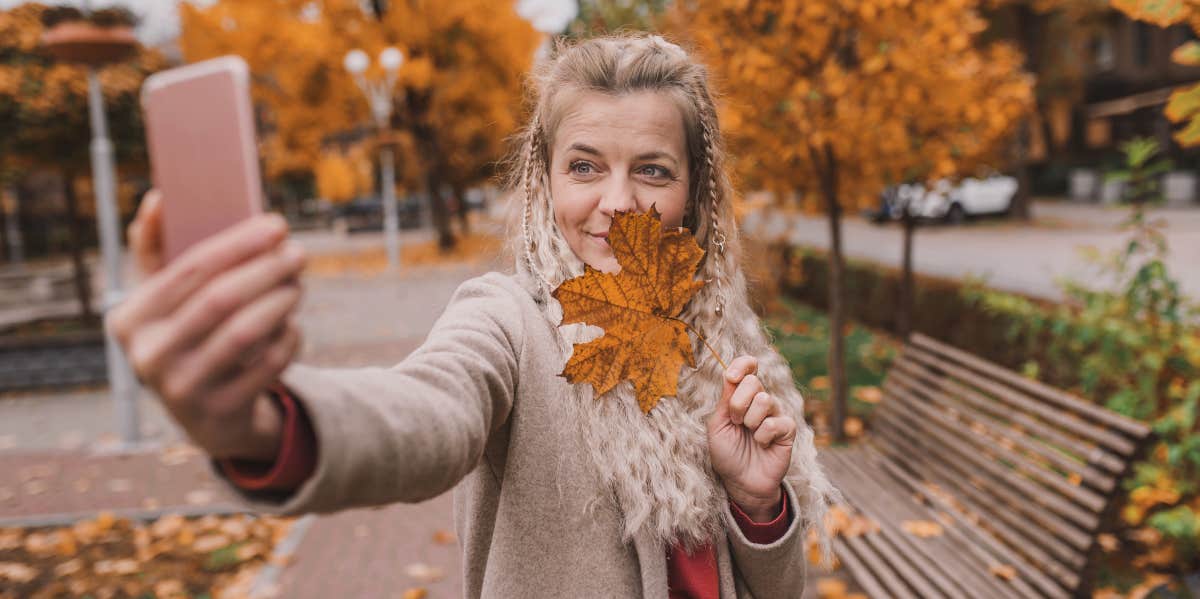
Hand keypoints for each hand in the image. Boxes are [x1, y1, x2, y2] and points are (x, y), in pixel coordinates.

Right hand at [106, 190, 306, 459]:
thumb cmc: (188, 335)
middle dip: (267, 269)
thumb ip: (157, 251)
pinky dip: (287, 337)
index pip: (189, 269)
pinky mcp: (220, 412)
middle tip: (298, 252)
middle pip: (221, 299)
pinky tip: (292, 324)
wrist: (206, 414)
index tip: (277, 224)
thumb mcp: (165, 301)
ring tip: (297, 284)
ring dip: (281, 300)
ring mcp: (182, 389)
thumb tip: (158, 198)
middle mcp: (148, 356)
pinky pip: (267, 363)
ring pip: (246, 332)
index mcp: (130, 319)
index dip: (238, 243)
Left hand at [707, 356, 795, 521]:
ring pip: (764, 400)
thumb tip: (730, 374)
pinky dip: (763, 436)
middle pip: (753, 382)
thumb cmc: (727, 454)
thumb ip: (725, 400)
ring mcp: (776, 413)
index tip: (731, 376)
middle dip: (737, 404)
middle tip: (735, 422)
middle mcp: (761, 400)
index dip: (742, 365)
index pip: (748, 367)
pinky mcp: (788, 429)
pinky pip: (775, 422)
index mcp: (742, 395)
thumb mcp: (718, 425)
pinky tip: (762, 445)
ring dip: (749, 421)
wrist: (741, 482)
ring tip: (749, 435)